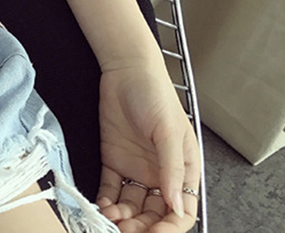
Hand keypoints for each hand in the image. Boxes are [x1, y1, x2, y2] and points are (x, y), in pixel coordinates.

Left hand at [94, 61, 201, 231]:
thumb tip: (178, 207)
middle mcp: (160, 173)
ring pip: (132, 206)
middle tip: (126, 231)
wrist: (126, 69)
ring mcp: (136, 168)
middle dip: (143, 227)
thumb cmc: (155, 93)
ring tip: (110, 221)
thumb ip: (172, 170)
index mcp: (183, 169)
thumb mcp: (168, 131)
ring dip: (123, 218)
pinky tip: (102, 207)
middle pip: (155, 214)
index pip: (181, 210)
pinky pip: (111, 188)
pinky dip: (106, 202)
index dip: (170, 227)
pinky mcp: (114, 159)